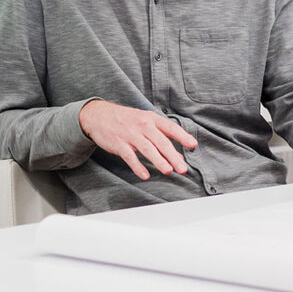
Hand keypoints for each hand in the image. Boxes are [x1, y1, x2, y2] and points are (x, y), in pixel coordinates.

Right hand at [78, 100, 195, 179]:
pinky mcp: (119, 145)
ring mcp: (130, 135)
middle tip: (182, 168)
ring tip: (169, 171)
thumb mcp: (145, 121)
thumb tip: (178, 153)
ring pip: (147, 149)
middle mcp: (143, 126)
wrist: (99, 115)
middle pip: (161, 142)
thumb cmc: (127, 120)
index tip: (193, 145)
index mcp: (152, 119)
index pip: (170, 128)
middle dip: (173, 156)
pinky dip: (138, 167)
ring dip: (159, 161)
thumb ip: (161, 135)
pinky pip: (130, 157)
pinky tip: (145, 175)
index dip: (183, 136)